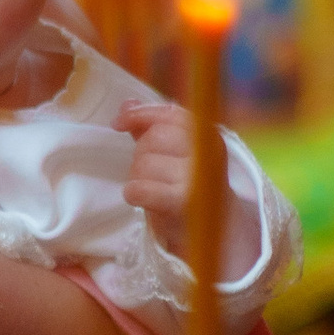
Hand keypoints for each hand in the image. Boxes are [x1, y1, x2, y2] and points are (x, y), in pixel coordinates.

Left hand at [121, 99, 194, 257]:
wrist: (215, 231)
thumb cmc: (187, 187)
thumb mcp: (176, 153)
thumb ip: (152, 128)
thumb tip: (127, 103)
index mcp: (208, 136)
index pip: (169, 114)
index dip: (140, 114)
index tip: (118, 123)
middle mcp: (206, 153)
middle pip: (152, 139)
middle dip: (141, 155)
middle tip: (151, 174)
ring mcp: (196, 178)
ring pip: (143, 164)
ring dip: (138, 178)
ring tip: (153, 189)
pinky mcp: (182, 203)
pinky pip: (139, 189)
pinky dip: (133, 193)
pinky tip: (140, 199)